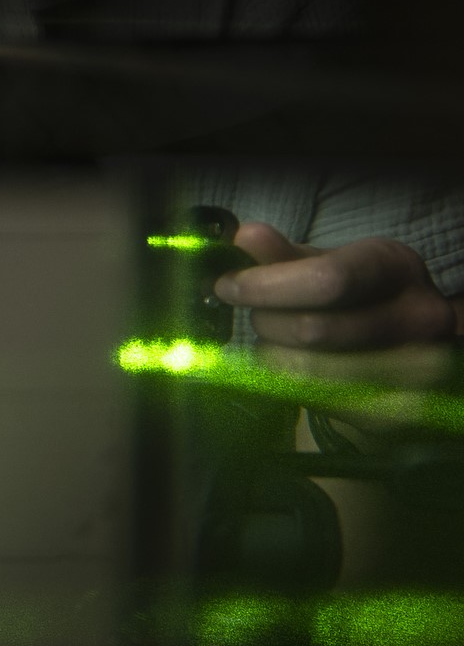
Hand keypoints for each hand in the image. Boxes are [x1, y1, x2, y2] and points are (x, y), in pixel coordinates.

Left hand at [216, 223, 458, 384]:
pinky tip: (294, 363)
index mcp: (398, 266)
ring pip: (305, 368)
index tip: (226, 286)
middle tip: (258, 315)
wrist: (400, 353)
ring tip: (278, 338)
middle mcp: (418, 316)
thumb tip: (244, 236)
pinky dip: (286, 378)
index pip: (327, 279)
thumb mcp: (322, 265)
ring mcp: (414, 367)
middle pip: (311, 329)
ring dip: (272, 352)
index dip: (266, 285)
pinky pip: (311, 396)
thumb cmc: (351, 299)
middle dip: (266, 321)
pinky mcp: (394, 409)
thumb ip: (282, 254)